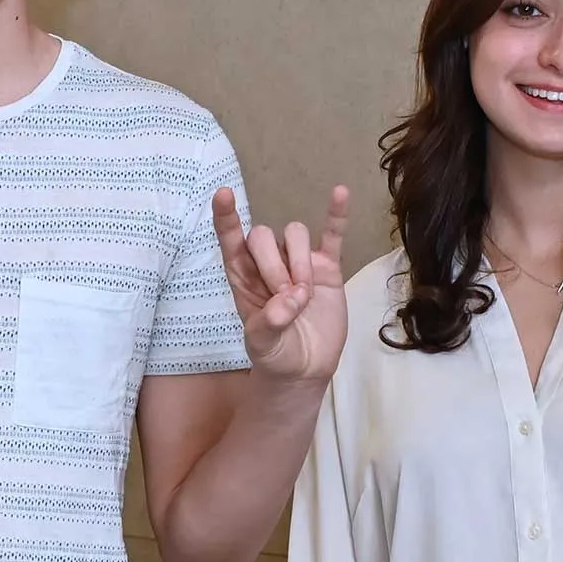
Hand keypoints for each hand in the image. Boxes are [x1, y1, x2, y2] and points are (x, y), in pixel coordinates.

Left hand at [212, 185, 349, 382]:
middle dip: (273, 265)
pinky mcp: (327, 268)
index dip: (226, 217)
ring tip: (305, 295)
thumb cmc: (274, 353)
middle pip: (263, 236)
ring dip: (299, 261)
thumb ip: (269, 323)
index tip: (223, 195)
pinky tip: (339, 193)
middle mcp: (268, 263)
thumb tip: (289, 298)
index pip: (230, 240)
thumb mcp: (262, 345)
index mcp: (243, 277)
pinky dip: (336, 214)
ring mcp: (299, 262)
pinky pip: (332, 235)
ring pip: (294, 234)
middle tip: (285, 297)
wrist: (305, 369)